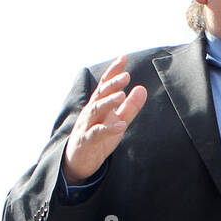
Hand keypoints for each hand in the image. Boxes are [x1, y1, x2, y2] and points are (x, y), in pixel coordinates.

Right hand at [62, 56, 147, 184]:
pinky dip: (109, 128)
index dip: (113, 71)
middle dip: (113, 84)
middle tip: (126, 75)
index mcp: (98, 105)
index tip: (123, 58)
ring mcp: (87, 125)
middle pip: (101, 94)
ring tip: (121, 95)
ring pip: (96, 110)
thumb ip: (130, 107)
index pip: (105, 84)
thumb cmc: (98, 139)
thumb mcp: (117, 122)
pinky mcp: (87, 141)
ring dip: (109, 102)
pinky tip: (121, 125)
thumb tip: (142, 89)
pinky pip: (97, 133)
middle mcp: (91, 112)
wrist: (78, 162)